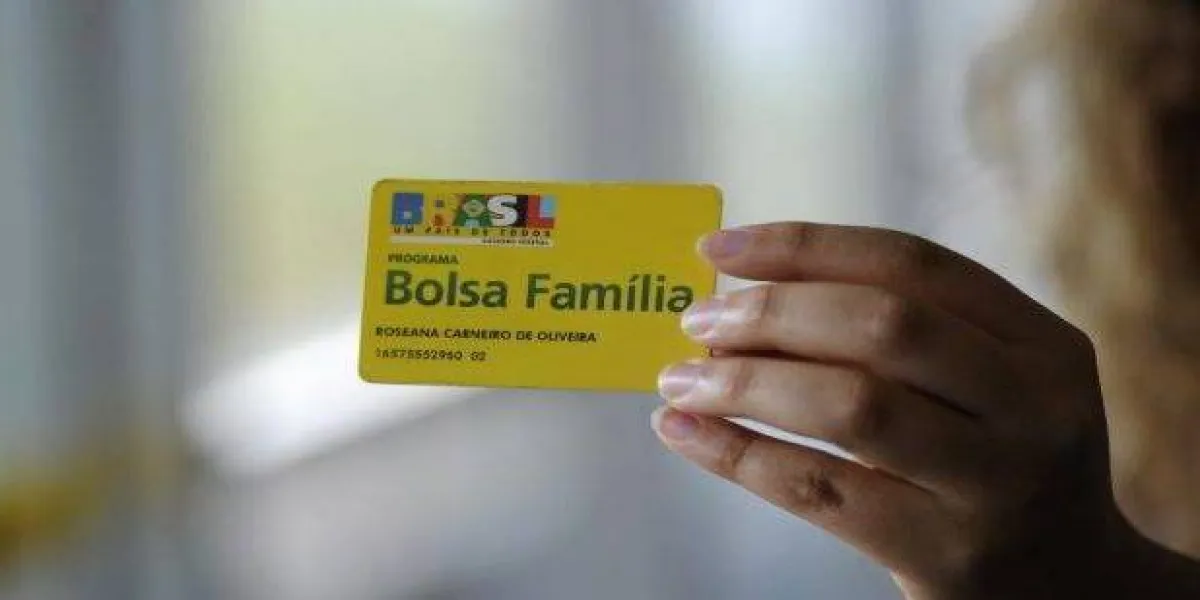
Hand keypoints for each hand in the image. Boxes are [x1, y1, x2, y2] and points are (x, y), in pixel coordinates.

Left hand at [652, 222, 1181, 598]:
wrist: (1071, 590)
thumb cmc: (994, 467)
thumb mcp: (988, 387)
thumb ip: (900, 338)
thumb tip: (741, 301)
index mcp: (1044, 345)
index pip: (913, 265)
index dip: (807, 247)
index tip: (721, 249)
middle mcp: (1034, 408)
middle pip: (885, 326)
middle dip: (774, 313)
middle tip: (699, 321)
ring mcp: (996, 486)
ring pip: (852, 406)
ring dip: (747, 381)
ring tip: (681, 377)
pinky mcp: (945, 555)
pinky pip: (820, 490)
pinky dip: (738, 454)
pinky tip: (685, 431)